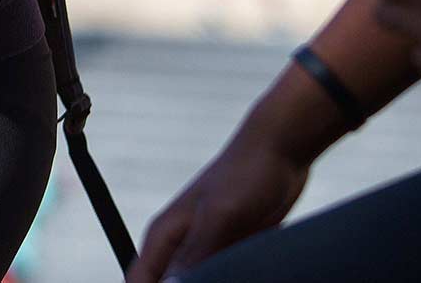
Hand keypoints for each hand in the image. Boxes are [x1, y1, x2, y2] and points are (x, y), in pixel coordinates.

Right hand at [127, 128, 310, 281]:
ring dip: (218, 281)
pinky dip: (238, 277)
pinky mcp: (233, 249)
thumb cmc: (244, 173)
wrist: (280, 150)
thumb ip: (195, 253)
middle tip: (222, 278)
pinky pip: (228, 276)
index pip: (139, 280)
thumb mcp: (220, 216)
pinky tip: (254, 271)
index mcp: (165, 234)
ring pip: (204, 281)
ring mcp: (209, 248)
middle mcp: (182, 244)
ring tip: (239, 267)